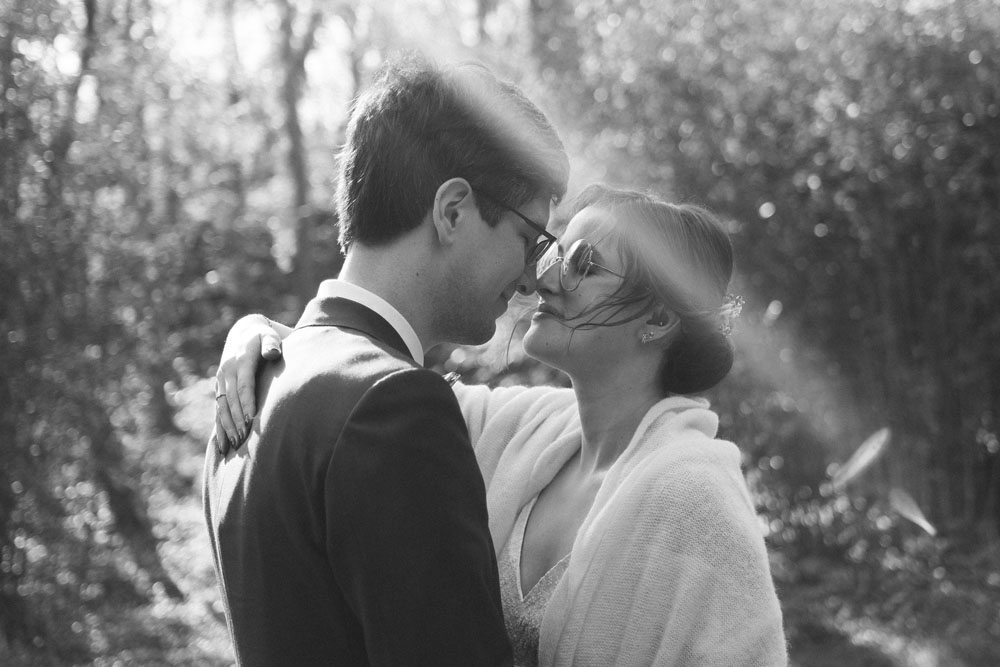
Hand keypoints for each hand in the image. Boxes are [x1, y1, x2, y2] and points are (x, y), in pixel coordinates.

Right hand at [215, 315, 282, 453]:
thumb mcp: (268, 336)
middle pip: (231, 400)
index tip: (252, 417)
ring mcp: (221, 381)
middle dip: (237, 419)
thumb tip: (273, 352)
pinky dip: (219, 428)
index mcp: (241, 361)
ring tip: (234, 446)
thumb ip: (272, 343)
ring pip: (221, 408)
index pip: (244, 384)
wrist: (242, 333)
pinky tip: (223, 446)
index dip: (247, 401)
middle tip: (244, 439)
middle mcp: (227, 372)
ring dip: (227, 427)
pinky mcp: (219, 389)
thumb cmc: (262, 337)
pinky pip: (217, 411)